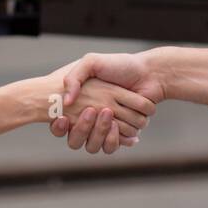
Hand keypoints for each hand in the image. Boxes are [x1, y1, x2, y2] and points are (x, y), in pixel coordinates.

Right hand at [50, 52, 165, 150]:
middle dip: (83, 127)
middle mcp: (92, 118)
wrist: (148, 73)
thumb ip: (74, 77)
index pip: (61, 125)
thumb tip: (66, 103)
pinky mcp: (123, 133)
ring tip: (107, 113)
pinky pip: (112, 146)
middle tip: (92, 110)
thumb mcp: (92, 62)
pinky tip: (115, 124)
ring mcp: (108, 127)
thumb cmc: (119, 65)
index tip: (64, 118)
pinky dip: (114, 137)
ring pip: (94, 145)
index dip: (59, 127)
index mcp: (81, 103)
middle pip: (77, 138)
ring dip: (100, 131)